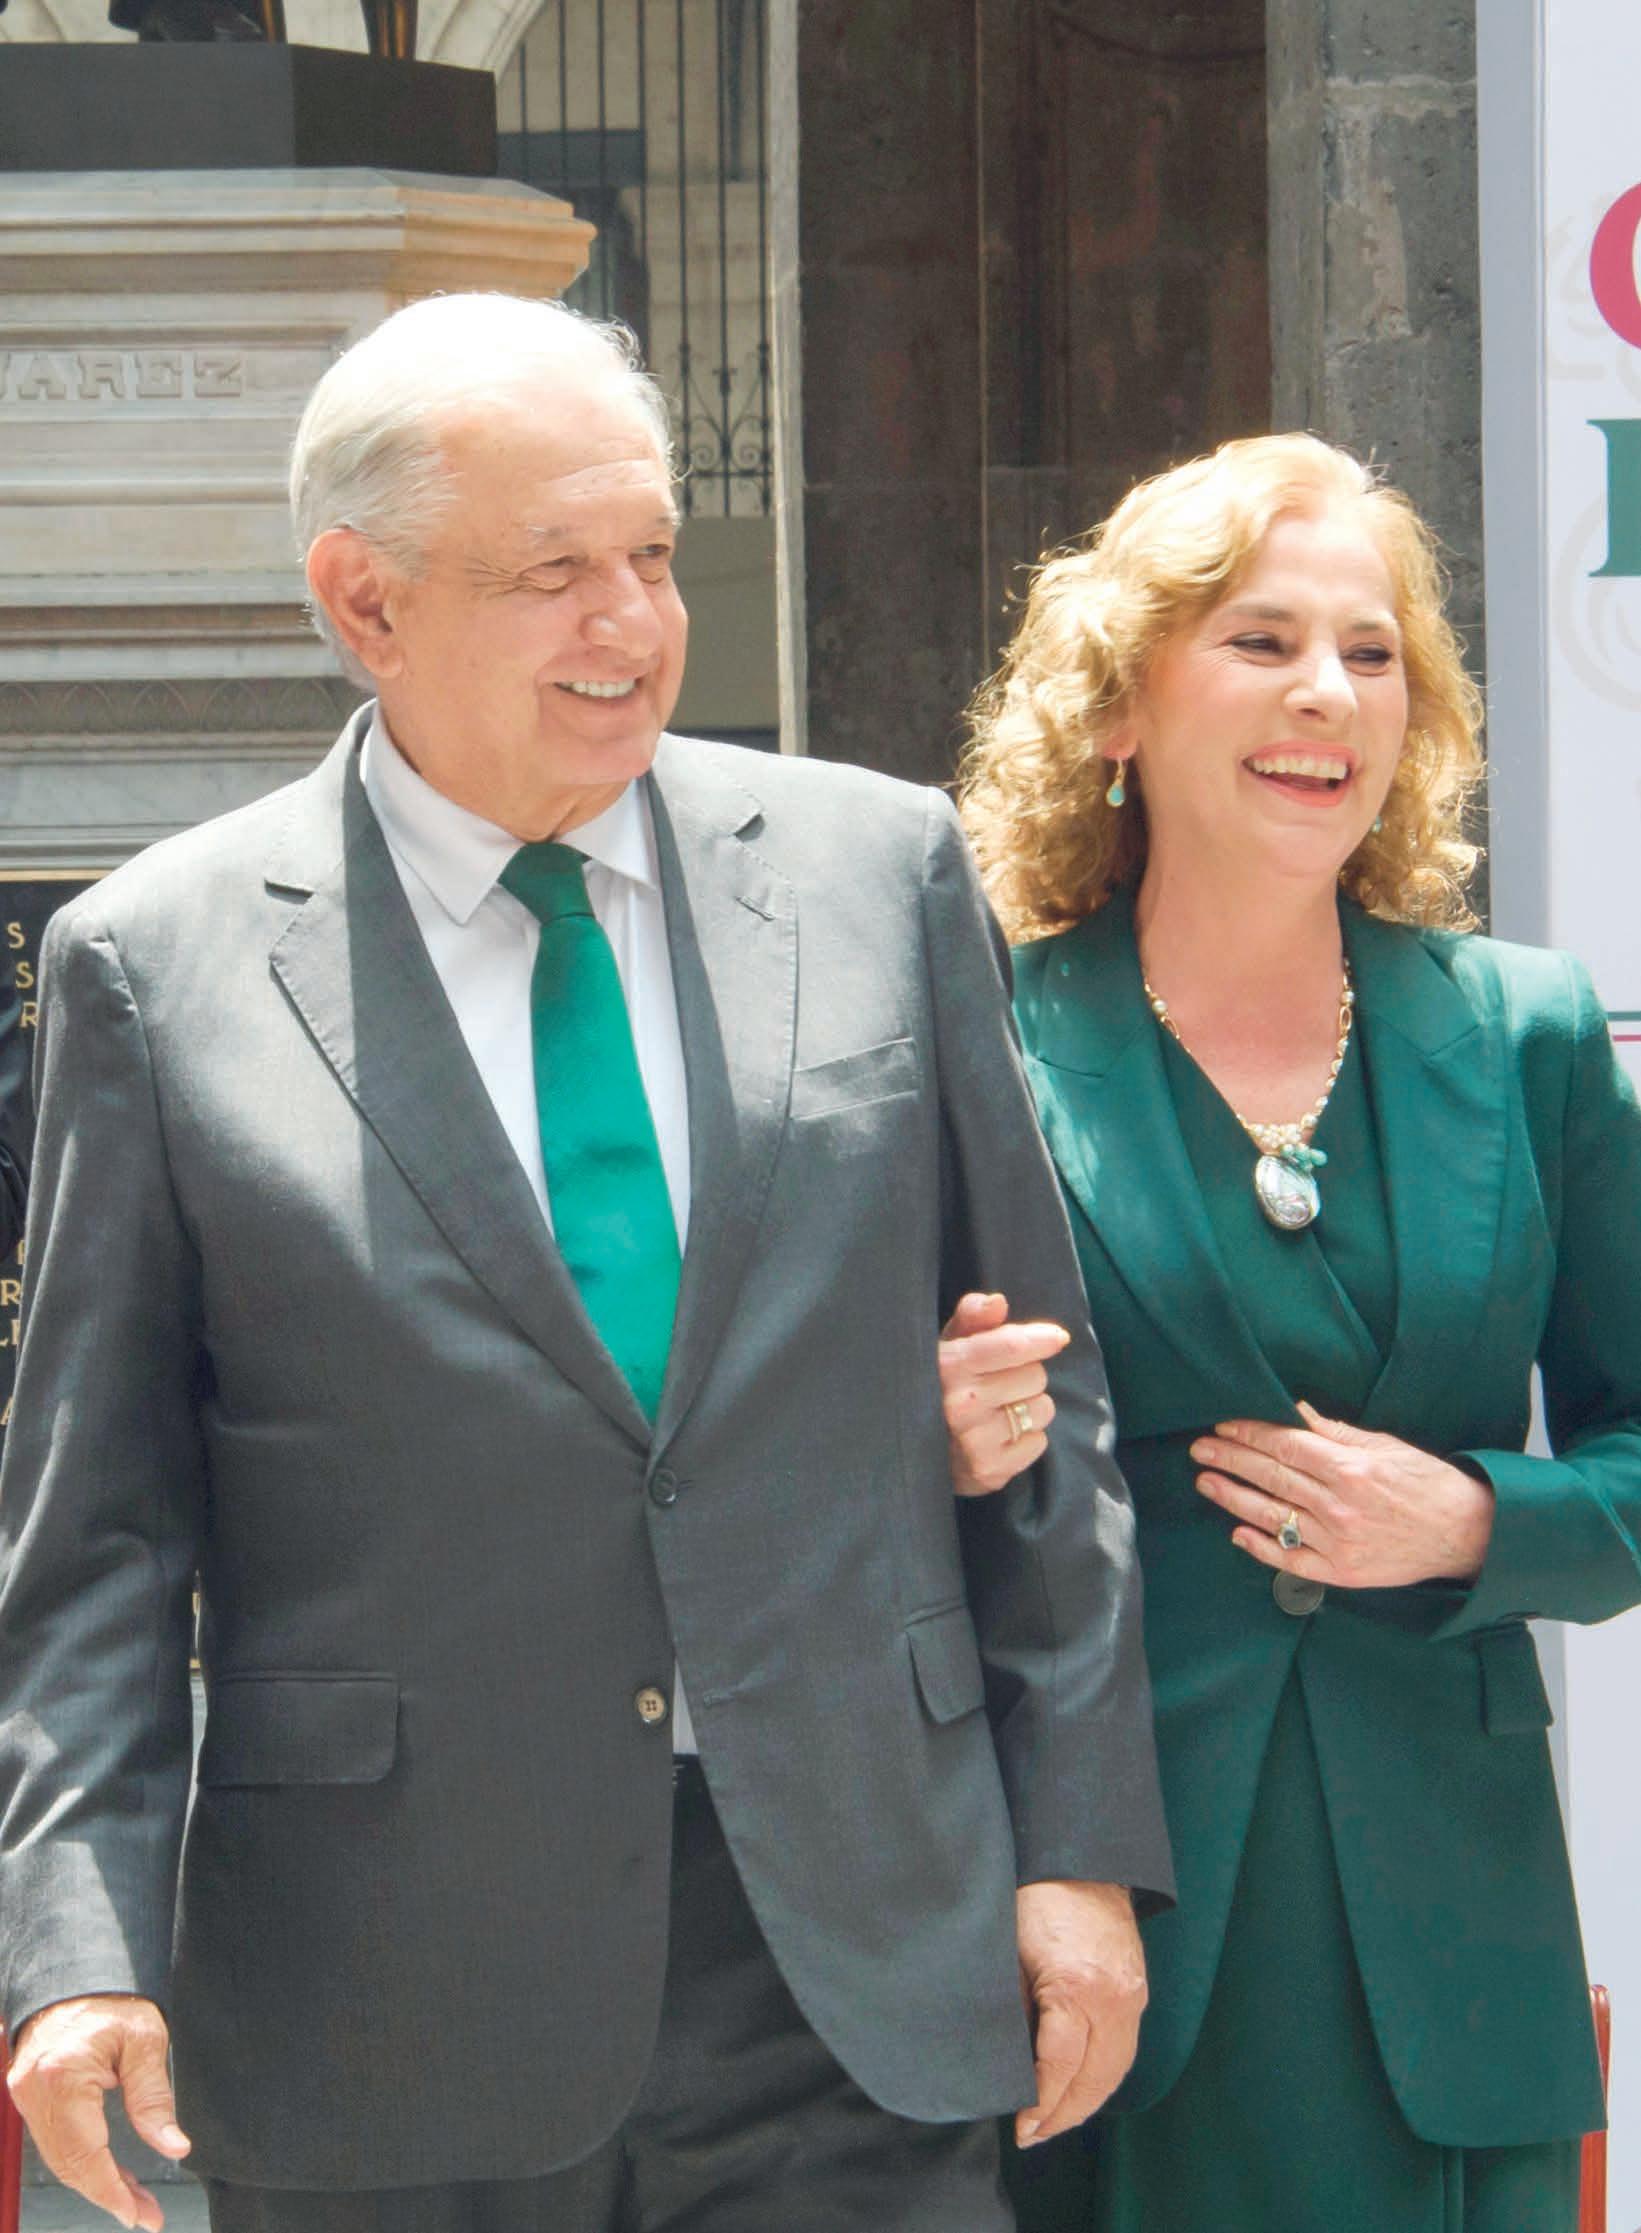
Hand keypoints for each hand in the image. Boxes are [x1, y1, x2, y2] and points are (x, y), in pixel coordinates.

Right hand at [8, 1995, 189, 2229]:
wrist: (80, 1970)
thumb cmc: (114, 1999)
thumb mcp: (145, 2041)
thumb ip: (154, 2098)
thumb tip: (174, 2147)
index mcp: (62, 2076)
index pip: (84, 2155)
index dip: (112, 2192)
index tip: (139, 2215)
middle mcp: (34, 2090)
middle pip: (68, 2165)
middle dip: (108, 2194)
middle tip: (144, 2214)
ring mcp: (25, 2094)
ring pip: (59, 2158)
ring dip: (95, 2182)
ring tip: (134, 2199)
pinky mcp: (28, 2093)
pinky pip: (54, 2141)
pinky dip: (81, 2161)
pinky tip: (109, 2172)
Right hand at [939, 1292, 1069, 1495]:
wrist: (910, 1448)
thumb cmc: (938, 1385)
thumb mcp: (946, 1345)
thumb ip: (972, 1318)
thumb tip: (998, 1302)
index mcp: (949, 1367)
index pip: (1011, 1346)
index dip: (1041, 1338)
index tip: (1058, 1337)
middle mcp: (960, 1405)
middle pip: (1036, 1376)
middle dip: (1025, 1375)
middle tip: (1001, 1384)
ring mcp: (975, 1442)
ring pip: (1042, 1409)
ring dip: (1029, 1407)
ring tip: (1000, 1411)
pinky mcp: (989, 1472)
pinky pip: (1038, 1443)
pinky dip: (1026, 1439)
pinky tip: (1000, 1436)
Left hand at [1014, 1879, 1145, 2145]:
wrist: (1080, 1857)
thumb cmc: (1035, 1898)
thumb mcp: (1010, 1955)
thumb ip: (1014, 2009)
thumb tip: (1008, 2063)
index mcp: (1077, 1986)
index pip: (1060, 2067)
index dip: (1040, 2104)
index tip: (1021, 2126)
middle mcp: (1114, 1998)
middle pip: (1094, 2080)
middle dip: (1063, 2115)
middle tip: (1032, 2135)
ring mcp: (1132, 1995)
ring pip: (1115, 2071)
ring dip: (1086, 2102)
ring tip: (1054, 2120)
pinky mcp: (1138, 1989)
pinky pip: (1124, 2048)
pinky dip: (1103, 2076)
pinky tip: (1080, 2087)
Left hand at [1192, 1400, 1495, 1588]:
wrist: (1466, 1534)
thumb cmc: (1427, 1483)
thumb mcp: (1385, 1446)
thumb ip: (1334, 1433)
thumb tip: (1292, 1410)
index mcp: (1351, 1469)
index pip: (1285, 1446)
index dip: (1250, 1435)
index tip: (1223, 1426)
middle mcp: (1340, 1506)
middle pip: (1272, 1478)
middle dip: (1231, 1460)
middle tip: (1200, 1448)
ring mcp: (1338, 1543)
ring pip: (1273, 1517)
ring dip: (1234, 1498)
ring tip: (1205, 1482)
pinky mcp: (1341, 1572)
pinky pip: (1291, 1561)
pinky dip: (1262, 1547)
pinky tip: (1237, 1533)